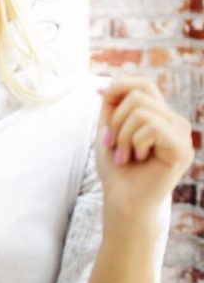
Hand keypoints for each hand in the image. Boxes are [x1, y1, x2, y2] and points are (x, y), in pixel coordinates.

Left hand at [95, 75, 192, 223]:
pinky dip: (134, 142)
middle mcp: (174, 122)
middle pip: (139, 93)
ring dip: (122, 134)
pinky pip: (150, 126)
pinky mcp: (181, 147)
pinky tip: (137, 158)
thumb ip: (112, 105)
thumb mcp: (109, 128)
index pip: (143, 83)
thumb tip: (109, 83)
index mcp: (160, 116)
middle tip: (114, 143)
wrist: (122, 199)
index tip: (99, 96)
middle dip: (115, 118)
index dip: (119, 85)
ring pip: (141, 110)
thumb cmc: (116, 167)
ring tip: (125, 155)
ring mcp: (181, 134)